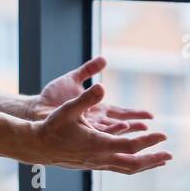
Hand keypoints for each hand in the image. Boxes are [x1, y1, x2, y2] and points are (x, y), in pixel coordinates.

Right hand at [26, 82, 171, 174]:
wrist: (36, 146)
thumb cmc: (51, 126)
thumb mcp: (69, 108)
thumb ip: (86, 97)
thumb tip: (102, 86)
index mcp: (97, 145)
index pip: (130, 146)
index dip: (148, 142)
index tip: (162, 135)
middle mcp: (99, 158)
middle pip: (133, 163)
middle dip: (152, 159)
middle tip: (169, 156)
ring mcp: (96, 164)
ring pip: (126, 168)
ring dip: (144, 164)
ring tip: (159, 161)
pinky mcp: (92, 164)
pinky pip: (118, 167)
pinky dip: (131, 164)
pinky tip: (135, 160)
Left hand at [31, 55, 154, 134]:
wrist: (35, 109)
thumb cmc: (51, 96)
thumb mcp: (73, 79)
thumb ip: (88, 69)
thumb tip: (104, 58)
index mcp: (96, 108)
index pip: (121, 113)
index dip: (136, 114)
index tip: (151, 116)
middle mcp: (94, 120)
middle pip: (121, 124)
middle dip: (138, 128)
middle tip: (154, 132)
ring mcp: (87, 127)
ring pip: (113, 131)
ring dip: (128, 130)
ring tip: (142, 131)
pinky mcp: (79, 130)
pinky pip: (99, 132)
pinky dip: (112, 129)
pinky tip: (123, 127)